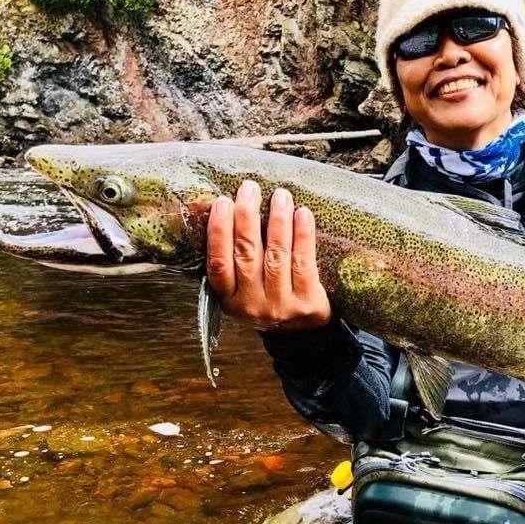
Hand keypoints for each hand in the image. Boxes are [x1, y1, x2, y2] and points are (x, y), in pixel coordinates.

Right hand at [206, 179, 331, 332]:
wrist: (300, 334)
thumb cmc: (266, 296)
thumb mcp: (241, 285)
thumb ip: (230, 253)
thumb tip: (218, 205)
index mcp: (228, 298)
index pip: (218, 263)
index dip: (219, 232)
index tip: (223, 201)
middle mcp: (251, 303)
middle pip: (247, 254)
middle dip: (247, 217)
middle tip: (250, 188)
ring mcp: (280, 305)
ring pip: (276, 256)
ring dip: (278, 221)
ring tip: (280, 196)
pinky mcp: (307, 303)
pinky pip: (303, 263)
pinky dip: (303, 236)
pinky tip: (302, 214)